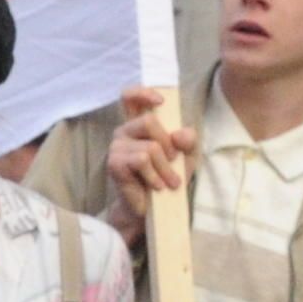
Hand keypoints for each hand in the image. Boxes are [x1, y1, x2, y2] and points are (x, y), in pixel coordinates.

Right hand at [102, 87, 195, 228]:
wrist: (156, 208)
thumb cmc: (168, 177)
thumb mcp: (187, 156)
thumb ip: (188, 140)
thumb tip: (179, 134)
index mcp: (139, 124)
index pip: (130, 97)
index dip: (143, 93)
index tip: (160, 103)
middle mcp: (125, 131)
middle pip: (148, 121)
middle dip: (168, 144)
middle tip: (173, 161)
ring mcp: (116, 147)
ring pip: (150, 147)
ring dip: (165, 168)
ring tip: (168, 182)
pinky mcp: (114, 164)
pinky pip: (141, 160)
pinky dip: (154, 175)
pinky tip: (156, 186)